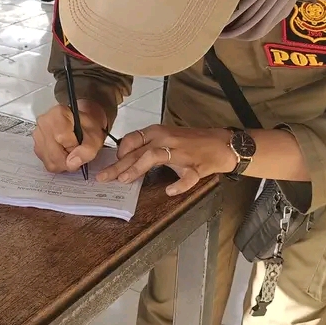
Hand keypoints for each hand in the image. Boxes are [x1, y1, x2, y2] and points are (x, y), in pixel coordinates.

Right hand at [33, 101, 107, 172]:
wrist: (81, 125)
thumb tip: (72, 163)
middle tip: (77, 151)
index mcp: (58, 114)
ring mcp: (37, 134)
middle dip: (69, 158)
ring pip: (50, 160)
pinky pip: (47, 162)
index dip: (74, 148)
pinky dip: (57, 163)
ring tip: (71, 151)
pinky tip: (64, 154)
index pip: (62, 139)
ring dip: (63, 162)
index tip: (81, 145)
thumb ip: (87, 150)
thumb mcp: (95, 137)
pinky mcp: (36, 145)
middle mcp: (43, 122)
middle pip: (54, 153)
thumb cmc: (87, 128)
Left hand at [98, 126, 236, 195]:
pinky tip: (170, 191)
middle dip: (118, 165)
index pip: (132, 139)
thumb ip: (147, 146)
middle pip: (138, 151)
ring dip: (138, 168)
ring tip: (125, 180)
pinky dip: (178, 185)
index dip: (120, 151)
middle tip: (103, 178)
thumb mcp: (167, 138)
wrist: (222, 143)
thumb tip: (125, 159)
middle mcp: (167, 139)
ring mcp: (181, 153)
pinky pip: (186, 177)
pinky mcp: (196, 166)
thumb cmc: (191, 142)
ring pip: (154, 157)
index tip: (112, 163)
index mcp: (158, 132)